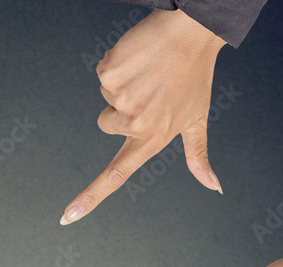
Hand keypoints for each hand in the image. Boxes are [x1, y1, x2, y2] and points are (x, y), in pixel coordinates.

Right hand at [61, 9, 224, 224]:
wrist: (193, 32)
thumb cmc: (195, 77)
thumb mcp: (197, 120)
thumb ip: (198, 157)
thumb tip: (215, 187)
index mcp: (152, 138)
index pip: (116, 176)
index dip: (90, 198)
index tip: (66, 218)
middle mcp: (135, 123)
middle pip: (106, 122)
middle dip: (119, 107)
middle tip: (148, 88)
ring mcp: (122, 98)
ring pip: (106, 94)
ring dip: (122, 81)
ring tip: (149, 69)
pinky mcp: (111, 73)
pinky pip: (102, 72)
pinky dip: (116, 62)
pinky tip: (139, 57)